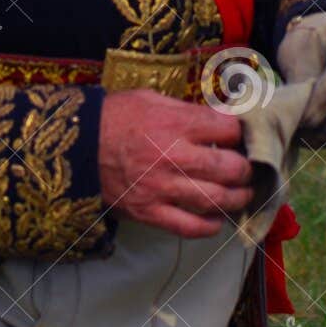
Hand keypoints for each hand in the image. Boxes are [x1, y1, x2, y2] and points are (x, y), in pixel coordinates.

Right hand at [98, 89, 252, 238]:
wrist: (78, 146)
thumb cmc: (116, 117)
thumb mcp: (151, 99)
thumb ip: (186, 110)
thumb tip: (219, 120)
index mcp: (175, 124)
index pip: (228, 130)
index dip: (240, 133)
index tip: (241, 137)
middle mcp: (173, 157)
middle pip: (229, 167)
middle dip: (246, 168)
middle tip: (247, 168)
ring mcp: (162, 188)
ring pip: (216, 200)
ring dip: (237, 198)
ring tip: (241, 194)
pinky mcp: (150, 212)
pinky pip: (189, 227)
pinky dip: (210, 226)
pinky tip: (217, 219)